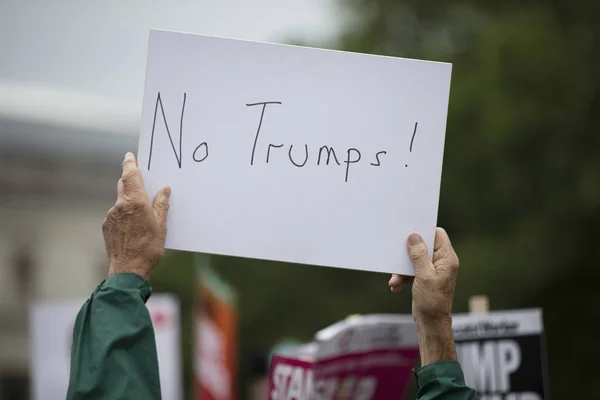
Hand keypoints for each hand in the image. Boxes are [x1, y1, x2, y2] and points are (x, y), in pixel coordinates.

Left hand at [102, 152, 170, 280]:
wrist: (128, 269)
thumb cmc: (148, 248)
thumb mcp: (161, 225)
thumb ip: (161, 205)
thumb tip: (164, 189)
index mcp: (135, 202)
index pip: (130, 175)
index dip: (130, 164)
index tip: (130, 156)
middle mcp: (120, 205)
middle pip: (124, 185)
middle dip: (131, 181)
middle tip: (141, 182)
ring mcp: (111, 215)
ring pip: (120, 200)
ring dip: (129, 201)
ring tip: (141, 212)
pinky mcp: (106, 225)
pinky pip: (116, 213)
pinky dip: (124, 214)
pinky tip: (132, 226)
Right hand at [388, 228, 459, 364]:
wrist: (431, 324)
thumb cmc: (432, 301)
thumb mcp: (423, 275)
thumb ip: (419, 255)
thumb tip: (414, 236)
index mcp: (447, 259)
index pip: (438, 235)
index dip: (424, 232)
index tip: (409, 232)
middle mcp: (442, 263)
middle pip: (423, 247)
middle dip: (408, 254)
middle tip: (397, 256)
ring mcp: (433, 271)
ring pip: (414, 260)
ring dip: (402, 269)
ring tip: (395, 280)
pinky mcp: (424, 279)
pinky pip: (412, 271)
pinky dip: (403, 277)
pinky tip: (396, 286)